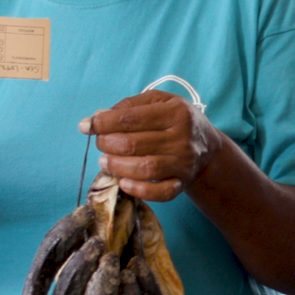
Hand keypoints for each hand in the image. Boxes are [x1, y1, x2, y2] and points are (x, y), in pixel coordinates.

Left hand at [82, 90, 222, 201]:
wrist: (208, 146)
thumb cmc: (176, 120)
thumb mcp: (159, 101)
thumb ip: (129, 106)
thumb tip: (97, 118)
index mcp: (175, 112)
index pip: (130, 119)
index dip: (103, 123)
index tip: (86, 126)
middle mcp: (181, 138)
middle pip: (133, 144)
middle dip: (107, 144)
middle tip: (101, 144)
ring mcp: (183, 163)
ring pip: (144, 168)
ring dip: (116, 166)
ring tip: (105, 162)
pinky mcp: (182, 183)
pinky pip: (161, 192)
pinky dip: (139, 190)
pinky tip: (124, 183)